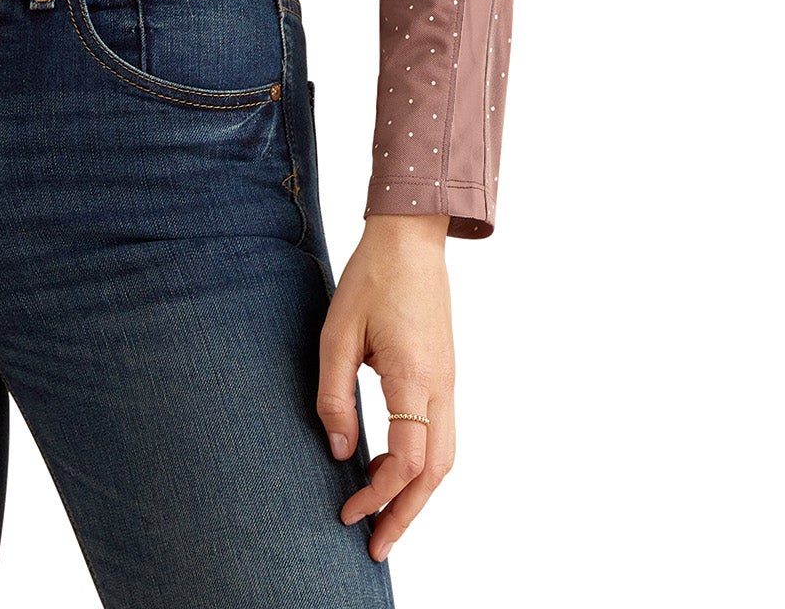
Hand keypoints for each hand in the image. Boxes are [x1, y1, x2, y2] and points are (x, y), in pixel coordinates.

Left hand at [316, 214, 455, 561]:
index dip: (378, 495)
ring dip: (416, 493)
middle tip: (376, 546)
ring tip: (382, 514)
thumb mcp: (337, 334)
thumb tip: (340, 452)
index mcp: (415, 377)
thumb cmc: (371, 279)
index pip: (406, 460)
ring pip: (445, 457)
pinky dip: (421, 464)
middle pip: (436, 473)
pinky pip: (441, 434)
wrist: (411, 237)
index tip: (348, 513)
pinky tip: (389, 465)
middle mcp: (442, 386)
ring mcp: (449, 381)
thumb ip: (335, 395)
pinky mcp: (445, 374)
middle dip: (407, 515)